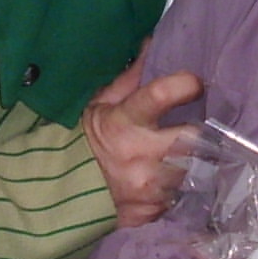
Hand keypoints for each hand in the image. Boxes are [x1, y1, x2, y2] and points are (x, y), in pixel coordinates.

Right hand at [84, 55, 202, 226]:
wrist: (57, 193)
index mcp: (124, 123)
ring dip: (193, 162)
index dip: (186, 84)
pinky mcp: (152, 213)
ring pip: (194, 171)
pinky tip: (170, 180)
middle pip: (194, 139)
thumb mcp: (100, 105)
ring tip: (186, 155)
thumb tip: (151, 44)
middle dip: (200, 132)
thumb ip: (131, 79)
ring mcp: (148, 189)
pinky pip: (179, 198)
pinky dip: (178, 188)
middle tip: (200, 127)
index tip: (196, 83)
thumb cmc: (83, 141)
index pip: (162, 94)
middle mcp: (140, 156)